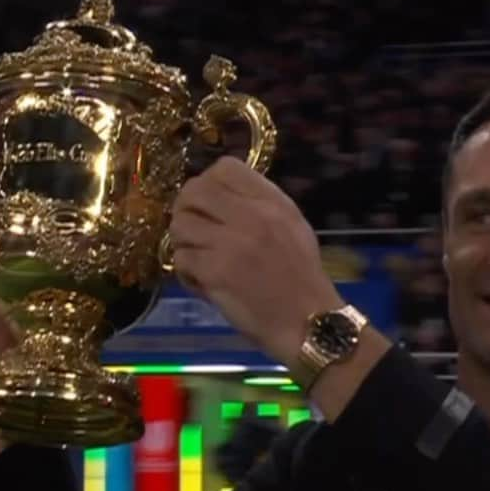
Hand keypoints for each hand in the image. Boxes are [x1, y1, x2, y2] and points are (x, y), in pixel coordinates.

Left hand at [170, 158, 341, 367]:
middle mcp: (251, 215)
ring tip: (198, 259)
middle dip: (185, 209)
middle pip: (194, 191)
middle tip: (193, 230)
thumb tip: (221, 196)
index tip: (210, 203)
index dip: (208, 182)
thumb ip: (261, 206)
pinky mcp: (215, 271)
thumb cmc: (302, 279)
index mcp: (272, 202)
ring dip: (183, 242)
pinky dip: (186, 272)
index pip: (225, 167)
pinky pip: (181, 258)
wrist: (309, 323)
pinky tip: (203, 283)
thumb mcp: (293, 228)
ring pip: (180, 224)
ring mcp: (231, 243)